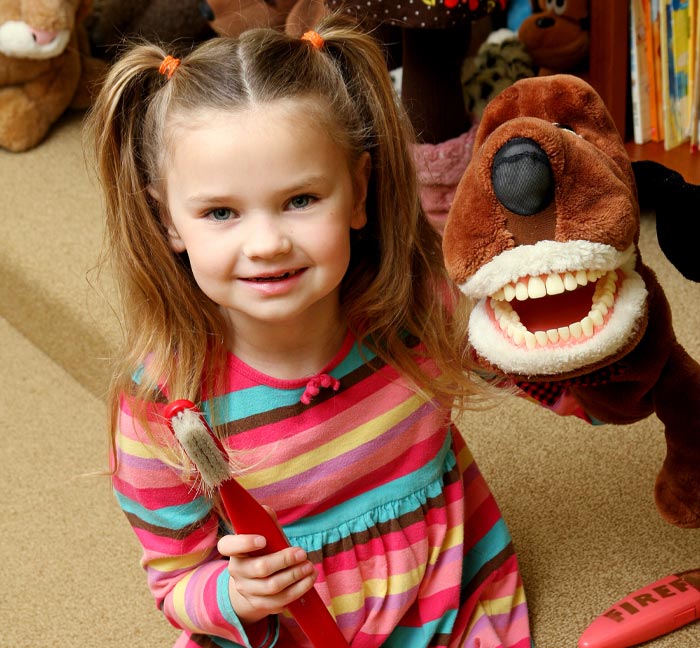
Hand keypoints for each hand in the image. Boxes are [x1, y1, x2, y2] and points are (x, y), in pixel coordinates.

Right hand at [217, 507, 317, 624]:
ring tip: (310, 568)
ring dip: (295, 577)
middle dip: (285, 560)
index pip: (228, 545)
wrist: (254, 580)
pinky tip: (308, 581)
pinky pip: (279, 602)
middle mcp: (236, 571)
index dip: (244, 542)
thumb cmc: (263, 550)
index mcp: (234, 550)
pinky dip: (297, 591)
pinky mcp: (258, 604)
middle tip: (303, 553)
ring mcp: (246, 590)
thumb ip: (265, 521)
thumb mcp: (263, 533)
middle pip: (260, 568)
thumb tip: (266, 511)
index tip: (263, 539)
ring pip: (272, 587)